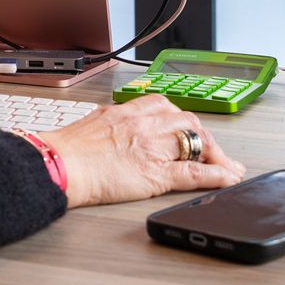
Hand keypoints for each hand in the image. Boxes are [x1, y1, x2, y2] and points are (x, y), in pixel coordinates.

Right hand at [36, 94, 245, 207]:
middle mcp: (143, 123)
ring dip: (216, 155)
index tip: (188, 128)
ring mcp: (153, 146)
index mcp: (125, 111)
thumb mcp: (89, 125)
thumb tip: (112, 130)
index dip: (182, 119)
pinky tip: (228, 179)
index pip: (164, 105)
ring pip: (197, 142)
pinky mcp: (157, 173)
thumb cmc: (64, 151)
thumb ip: (108, 125)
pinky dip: (217, 176)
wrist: (57, 166)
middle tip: (212, 151)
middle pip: (187, 121)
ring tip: (225, 167)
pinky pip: (195, 172)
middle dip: (204, 136)